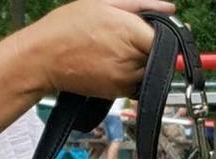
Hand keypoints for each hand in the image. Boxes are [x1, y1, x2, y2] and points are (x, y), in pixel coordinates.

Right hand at [19, 0, 176, 99]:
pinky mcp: (119, 93)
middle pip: (160, 57)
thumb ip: (142, 4)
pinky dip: (133, 75)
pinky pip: (137, 84)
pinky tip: (114, 62)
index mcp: (131, 33)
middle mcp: (132, 60)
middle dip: (152, 48)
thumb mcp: (104, 2)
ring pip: (150, 72)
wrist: (45, 58)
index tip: (158, 32)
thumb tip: (171, 8)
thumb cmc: (69, 27)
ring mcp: (126, 79)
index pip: (166, 41)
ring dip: (143, 62)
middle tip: (130, 38)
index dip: (165, 36)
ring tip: (118, 49)